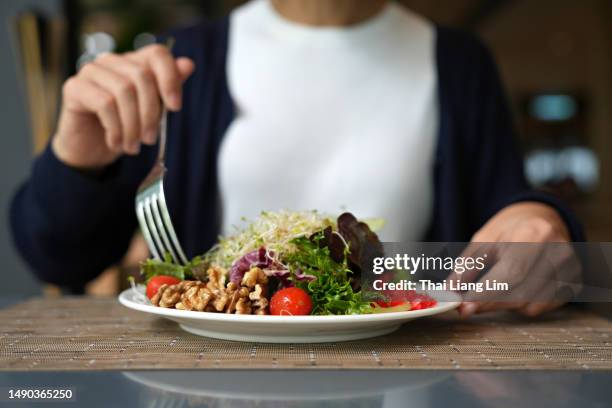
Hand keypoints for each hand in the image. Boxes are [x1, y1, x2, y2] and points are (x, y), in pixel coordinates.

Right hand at [52, 44, 194, 169]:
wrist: (91, 149)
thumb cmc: (125, 127)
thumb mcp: (152, 111)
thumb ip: (167, 89)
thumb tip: (188, 64)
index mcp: (134, 62)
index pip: (157, 54)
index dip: (170, 78)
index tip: (175, 108)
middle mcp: (111, 60)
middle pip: (142, 76)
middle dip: (151, 113)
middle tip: (150, 139)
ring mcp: (91, 71)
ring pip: (123, 91)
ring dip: (132, 126)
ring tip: (133, 146)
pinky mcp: (74, 87)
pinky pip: (104, 104)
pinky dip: (115, 129)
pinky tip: (115, 143)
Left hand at [452, 202, 581, 316]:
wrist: (542, 219)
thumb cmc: (510, 230)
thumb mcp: (483, 240)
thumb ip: (467, 266)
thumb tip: (451, 293)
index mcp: (535, 233)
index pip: (511, 273)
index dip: (487, 294)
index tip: (464, 307)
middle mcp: (559, 251)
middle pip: (521, 292)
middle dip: (490, 303)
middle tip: (467, 307)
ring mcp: (571, 269)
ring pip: (530, 304)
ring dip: (504, 303)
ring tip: (495, 286)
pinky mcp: (574, 283)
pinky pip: (541, 306)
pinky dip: (521, 304)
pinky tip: (516, 288)